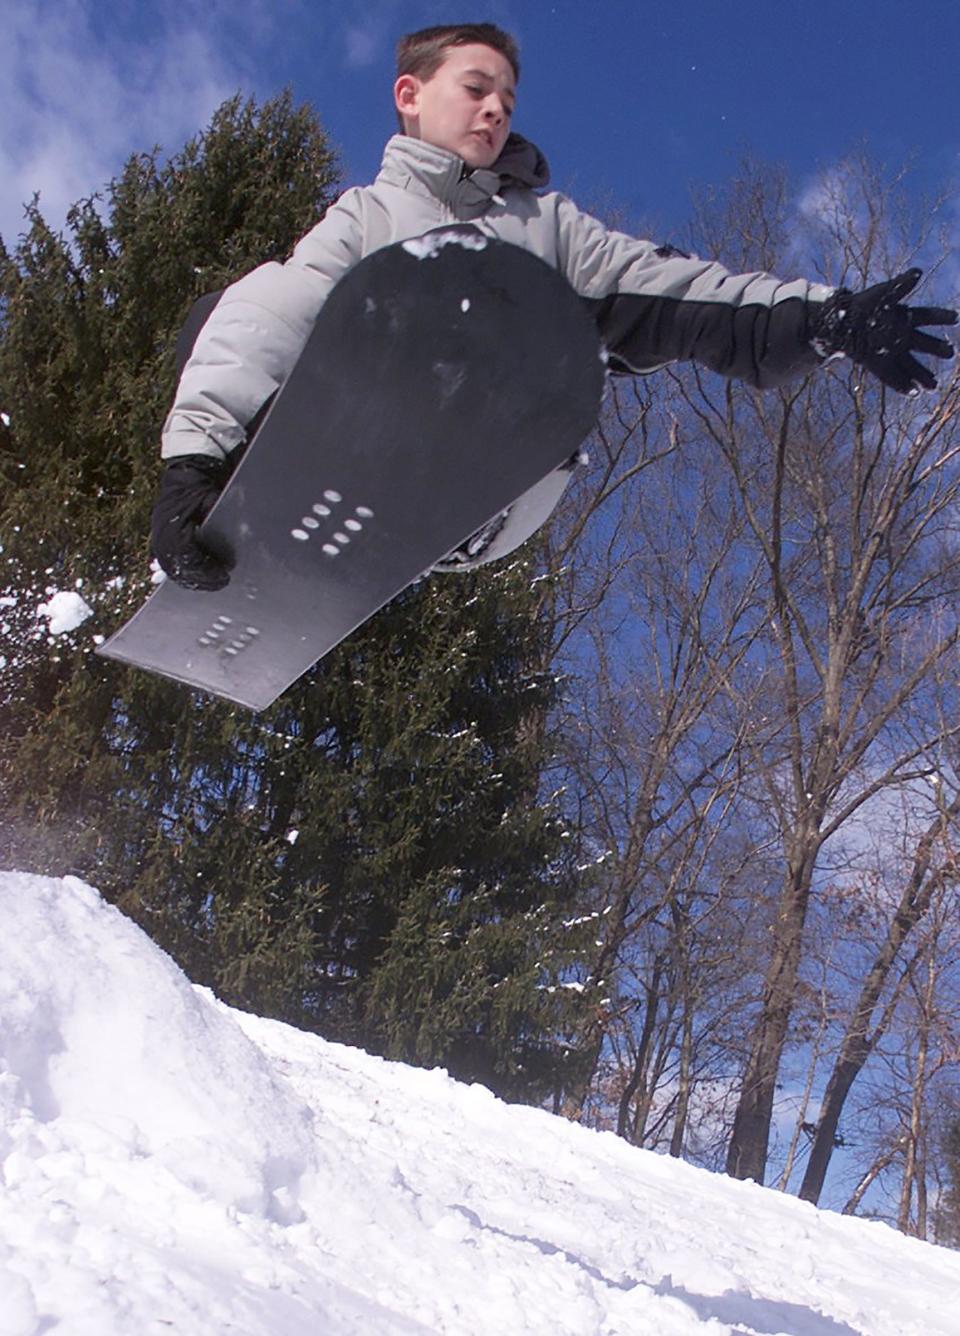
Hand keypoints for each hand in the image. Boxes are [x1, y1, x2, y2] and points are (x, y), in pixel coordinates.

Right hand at [150, 455, 230, 590]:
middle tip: (221, 582)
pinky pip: (164, 560)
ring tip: (209, 582)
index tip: (224, 575)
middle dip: (200, 579)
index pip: (189, 558)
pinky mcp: (157, 536)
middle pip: (178, 568)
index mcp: (173, 527)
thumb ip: (220, 526)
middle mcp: (160, 534)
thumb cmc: (200, 488)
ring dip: (190, 578)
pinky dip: (176, 572)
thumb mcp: (214, 503)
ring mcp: (156, 536)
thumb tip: (232, 550)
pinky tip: (190, 579)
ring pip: (170, 567)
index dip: (207, 570)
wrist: (184, 475)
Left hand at [813, 269, 956, 394]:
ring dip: (922, 375)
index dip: (941, 317)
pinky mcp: (879, 364)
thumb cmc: (864, 304)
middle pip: (923, 344)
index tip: (955, 317)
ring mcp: (891, 351)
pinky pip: (893, 377)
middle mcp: (901, 336)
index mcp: (905, 317)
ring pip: (910, 365)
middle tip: (949, 352)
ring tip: (933, 386)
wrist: (841, 321)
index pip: (926, 316)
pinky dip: (902, 385)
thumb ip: (901, 285)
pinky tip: (914, 393)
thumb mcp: (883, 293)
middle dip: (936, 348)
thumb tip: (918, 272)